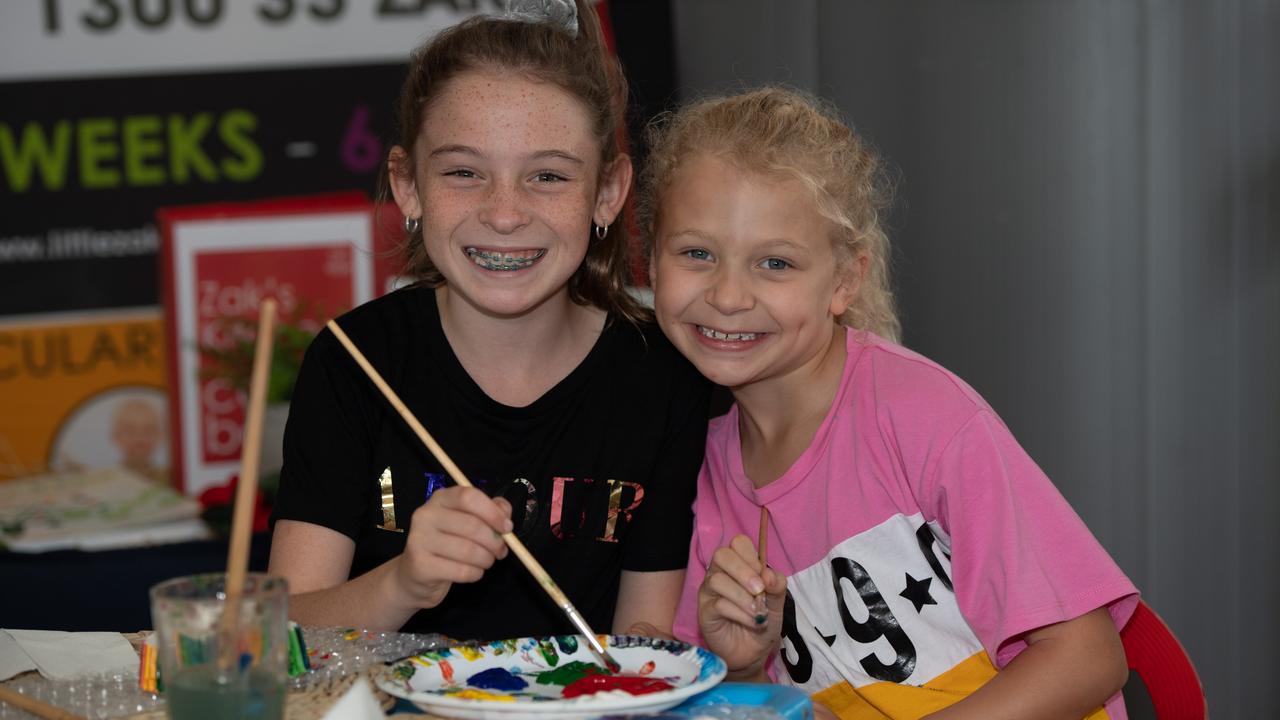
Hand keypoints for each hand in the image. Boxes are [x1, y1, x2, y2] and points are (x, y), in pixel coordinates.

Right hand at [391, 486, 511, 610]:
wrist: (415, 575)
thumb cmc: (447, 544)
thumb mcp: (467, 521)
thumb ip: (490, 511)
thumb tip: (504, 513)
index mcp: (440, 499)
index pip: (469, 497)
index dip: (493, 512)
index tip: (507, 527)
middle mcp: (426, 515)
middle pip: (472, 525)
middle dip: (494, 541)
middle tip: (501, 551)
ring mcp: (419, 540)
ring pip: (469, 550)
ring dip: (486, 559)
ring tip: (486, 561)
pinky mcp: (420, 565)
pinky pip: (461, 571)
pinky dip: (475, 574)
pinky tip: (473, 572)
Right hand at [698, 534, 786, 678]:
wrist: (753, 653)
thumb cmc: (762, 623)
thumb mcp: (777, 604)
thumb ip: (777, 587)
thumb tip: (769, 575)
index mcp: (739, 566)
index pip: (738, 543)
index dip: (752, 556)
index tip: (765, 577)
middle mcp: (720, 573)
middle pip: (722, 555)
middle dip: (743, 571)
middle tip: (760, 590)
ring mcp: (709, 592)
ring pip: (717, 580)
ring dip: (742, 596)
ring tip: (757, 613)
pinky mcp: (705, 612)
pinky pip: (718, 604)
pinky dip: (739, 613)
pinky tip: (752, 622)